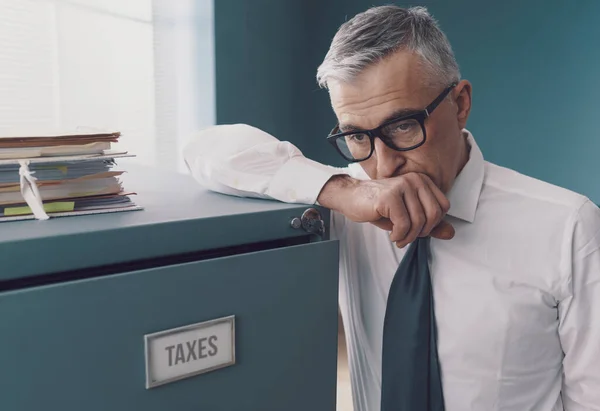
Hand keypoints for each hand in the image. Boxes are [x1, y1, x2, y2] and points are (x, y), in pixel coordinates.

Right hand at [317, 173, 454, 247]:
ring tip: (399, 238)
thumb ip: (429, 224)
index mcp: (422, 180)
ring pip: (418, 221)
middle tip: (408, 236)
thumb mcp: (408, 216)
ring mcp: (402, 186)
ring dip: (409, 237)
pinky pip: (404, 224)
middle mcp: (414, 180)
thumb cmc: (379, 206)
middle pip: (433, 215)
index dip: (433, 224)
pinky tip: (393, 235)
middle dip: (422, 232)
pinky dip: (399, 235)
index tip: (418, 230)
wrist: (351, 198)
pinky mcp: (390, 196)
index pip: (443, 207)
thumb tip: (451, 233)